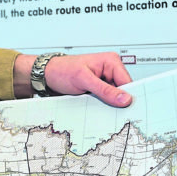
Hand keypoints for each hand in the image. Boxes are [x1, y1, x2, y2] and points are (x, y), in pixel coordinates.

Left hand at [14, 52, 131, 106]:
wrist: (47, 76)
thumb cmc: (62, 71)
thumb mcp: (83, 80)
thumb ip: (105, 90)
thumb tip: (125, 99)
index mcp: (111, 62)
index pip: (129, 82)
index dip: (129, 97)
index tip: (128, 111)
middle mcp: (111, 70)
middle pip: (124, 92)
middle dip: (118, 103)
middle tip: (113, 113)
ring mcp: (106, 81)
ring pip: (116, 99)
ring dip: (110, 106)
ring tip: (98, 107)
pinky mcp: (100, 90)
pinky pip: (107, 101)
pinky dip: (103, 106)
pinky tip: (96, 108)